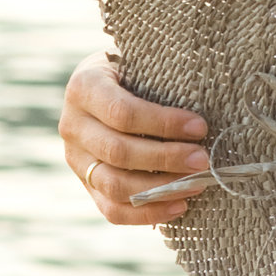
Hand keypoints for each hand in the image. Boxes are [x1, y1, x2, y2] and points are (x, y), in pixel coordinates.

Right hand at [60, 50, 211, 225]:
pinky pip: (111, 209)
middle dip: (166, 159)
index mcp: (84, 87)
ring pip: (114, 185)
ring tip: (196, 184)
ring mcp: (75, 158)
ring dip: (159, 189)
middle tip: (203, 160)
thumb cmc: (134, 69)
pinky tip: (179, 207)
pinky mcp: (85, 183)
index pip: (123, 113)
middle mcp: (72, 124)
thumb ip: (159, 79)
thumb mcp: (139, 61)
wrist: (104, 84)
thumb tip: (203, 108)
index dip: (163, 124)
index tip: (200, 128)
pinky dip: (146, 214)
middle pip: (119, 152)